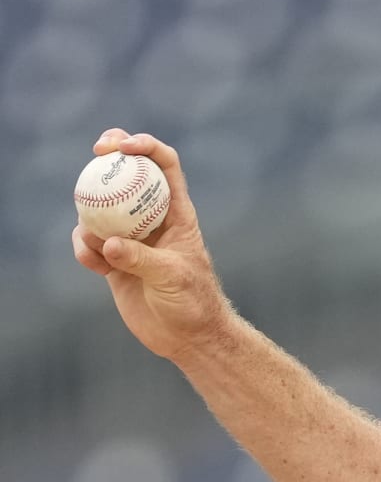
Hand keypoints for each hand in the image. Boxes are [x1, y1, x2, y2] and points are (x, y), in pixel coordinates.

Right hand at [71, 129, 232, 362]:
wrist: (187, 336)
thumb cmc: (193, 302)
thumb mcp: (172, 278)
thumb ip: (141, 259)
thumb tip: (108, 244)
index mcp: (176, 213)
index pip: (164, 167)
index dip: (146, 147)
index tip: (122, 146)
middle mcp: (152, 219)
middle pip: (129, 174)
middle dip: (111, 155)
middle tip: (96, 152)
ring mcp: (131, 238)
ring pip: (100, 209)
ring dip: (90, 218)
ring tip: (98, 246)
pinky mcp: (113, 261)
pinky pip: (89, 244)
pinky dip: (85, 249)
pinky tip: (94, 266)